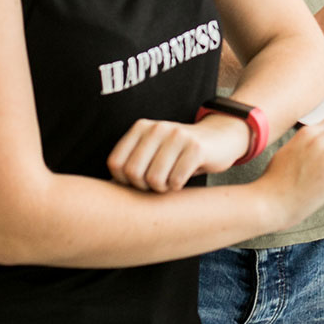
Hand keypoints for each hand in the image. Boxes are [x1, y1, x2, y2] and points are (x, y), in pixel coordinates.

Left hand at [106, 112, 248, 192]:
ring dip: (163, 189)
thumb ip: (131, 165)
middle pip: (133, 174)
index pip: (116, 164)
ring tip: (171, 180)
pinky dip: (178, 187)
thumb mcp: (153, 152)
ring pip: (154, 180)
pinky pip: (176, 181)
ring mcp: (177, 136)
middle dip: (144, 187)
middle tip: (158, 184)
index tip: (140, 181)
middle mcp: (158, 128)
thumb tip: (103, 196)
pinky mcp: (196, 147)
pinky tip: (185, 178)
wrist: (220, 138)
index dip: (125, 181)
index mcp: (142, 127)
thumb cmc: (179, 154)